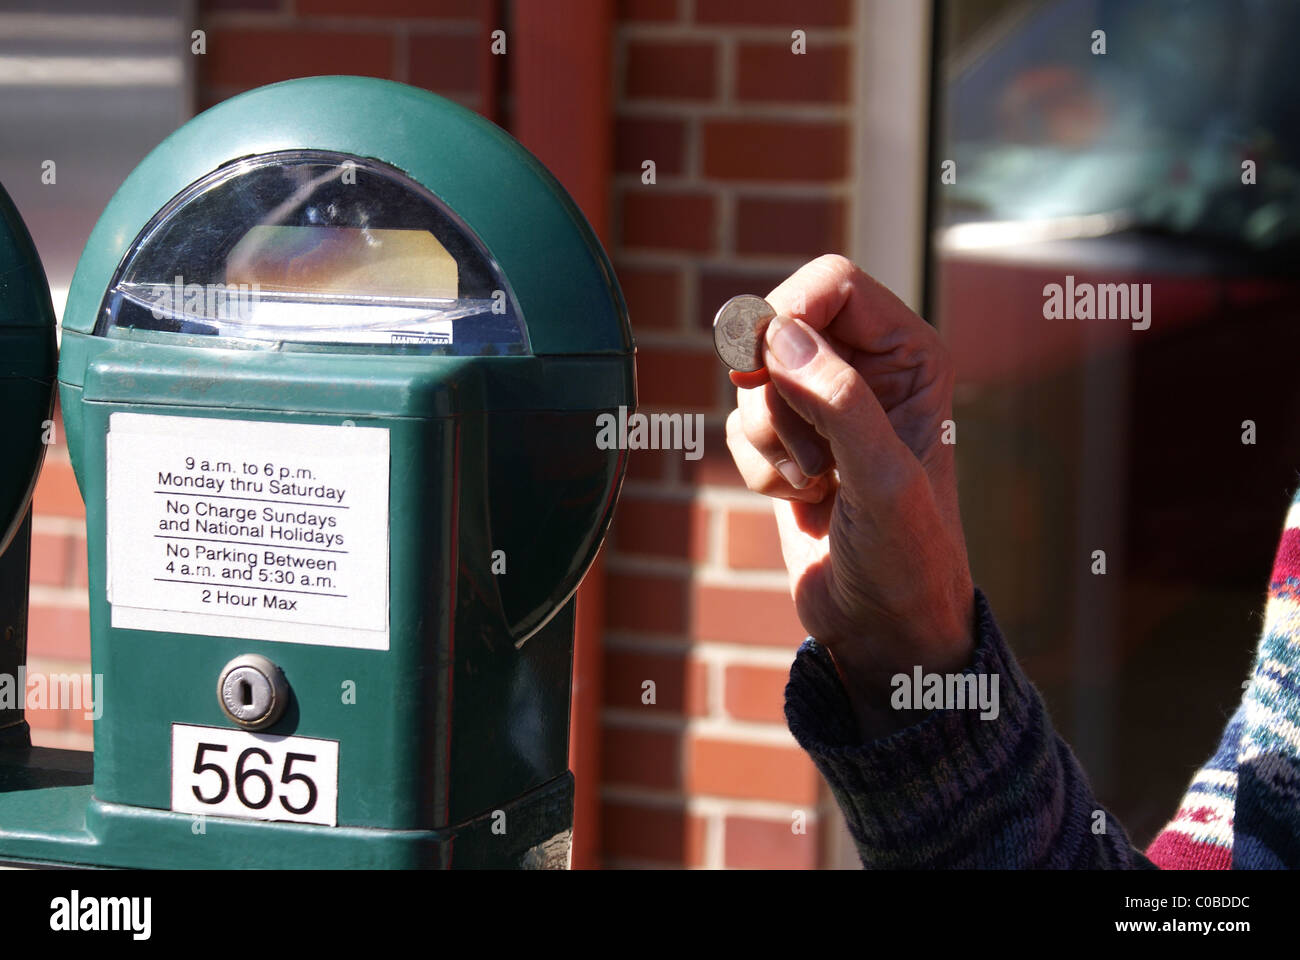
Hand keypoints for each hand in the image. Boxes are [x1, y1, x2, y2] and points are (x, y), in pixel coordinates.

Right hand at [724, 255, 975, 736]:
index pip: (831, 283)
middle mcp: (868, 368)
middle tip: (802, 444)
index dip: (787, 314)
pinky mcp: (789, 441)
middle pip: (778, 325)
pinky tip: (802, 499)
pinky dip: (758, 467)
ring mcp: (823, 404)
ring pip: (752, 379)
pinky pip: (738, 424)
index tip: (760, 366)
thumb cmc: (908, 557)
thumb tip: (779, 333)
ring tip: (818, 483)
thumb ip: (840, 400)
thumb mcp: (884, 478)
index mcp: (911, 354)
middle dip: (773, 390)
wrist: (884, 626)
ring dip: (769, 439)